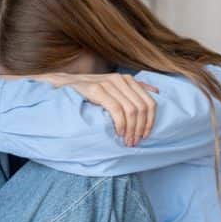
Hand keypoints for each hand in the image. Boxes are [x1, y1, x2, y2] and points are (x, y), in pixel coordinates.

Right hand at [40, 72, 158, 145]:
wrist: (64, 85)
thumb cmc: (90, 91)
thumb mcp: (114, 88)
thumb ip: (133, 89)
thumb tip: (156, 92)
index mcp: (128, 80)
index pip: (149, 102)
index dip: (150, 121)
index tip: (145, 135)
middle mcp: (121, 79)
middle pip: (142, 108)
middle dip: (141, 128)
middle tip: (135, 142)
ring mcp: (109, 83)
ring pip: (131, 110)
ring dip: (131, 129)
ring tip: (127, 141)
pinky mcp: (97, 90)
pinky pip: (117, 110)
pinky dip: (121, 124)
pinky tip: (118, 133)